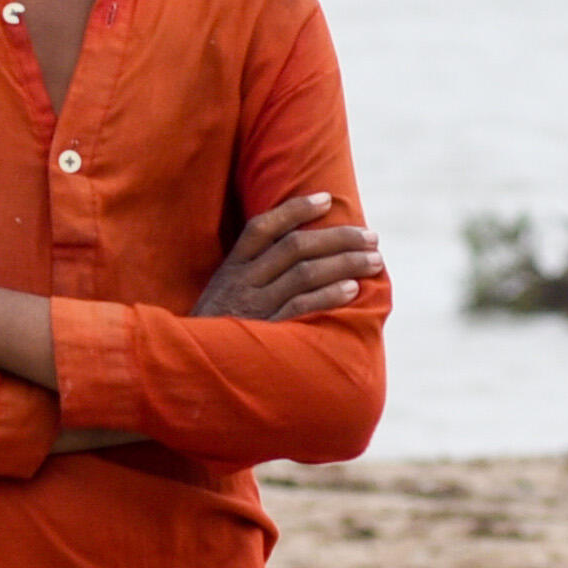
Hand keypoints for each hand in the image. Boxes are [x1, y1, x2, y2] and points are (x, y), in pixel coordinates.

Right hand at [191, 192, 378, 321]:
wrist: (194, 368)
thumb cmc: (219, 330)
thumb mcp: (224, 294)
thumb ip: (254, 274)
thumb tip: (302, 253)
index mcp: (232, 268)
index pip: (262, 227)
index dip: (295, 209)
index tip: (327, 199)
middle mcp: (243, 282)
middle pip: (295, 247)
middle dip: (338, 238)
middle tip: (371, 237)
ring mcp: (255, 307)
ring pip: (304, 274)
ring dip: (344, 263)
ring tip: (374, 261)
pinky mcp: (266, 332)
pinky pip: (301, 307)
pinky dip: (328, 295)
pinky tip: (353, 289)